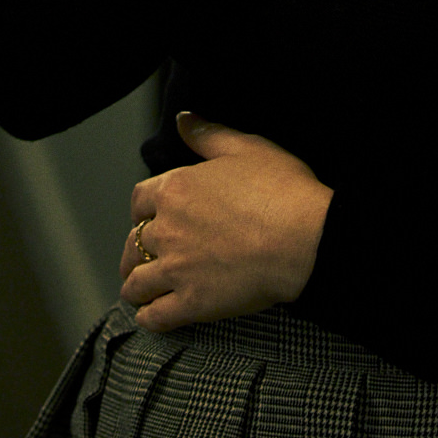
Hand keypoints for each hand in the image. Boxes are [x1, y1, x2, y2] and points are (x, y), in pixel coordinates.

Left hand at [117, 113, 333, 331]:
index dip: (142, 210)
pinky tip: (150, 316)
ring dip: (135, 287)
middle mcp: (168, 229)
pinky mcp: (191, 303)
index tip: (147, 217)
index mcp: (176, 189)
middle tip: (141, 260)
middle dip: (135, 252)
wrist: (303, 239)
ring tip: (140, 292)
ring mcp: (176, 269)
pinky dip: (148, 317)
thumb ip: (208, 135)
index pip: (140, 200)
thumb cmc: (281, 191)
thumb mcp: (246, 148)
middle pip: (133, 243)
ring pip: (137, 283)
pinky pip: (155, 316)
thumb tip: (183, 120)